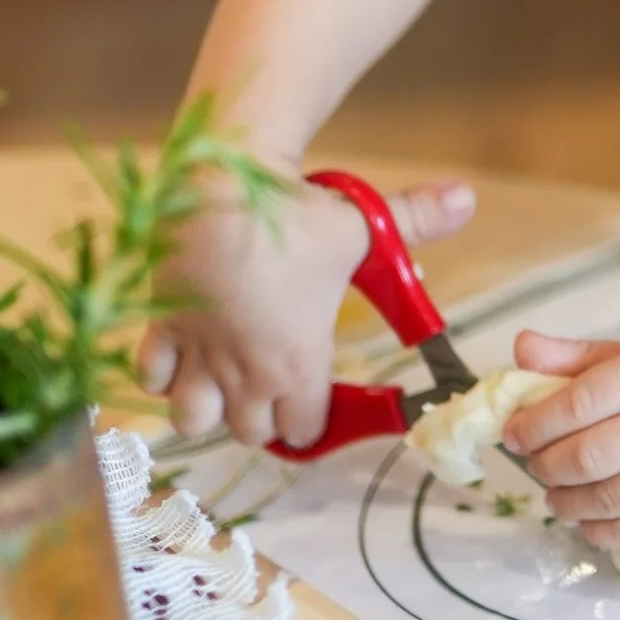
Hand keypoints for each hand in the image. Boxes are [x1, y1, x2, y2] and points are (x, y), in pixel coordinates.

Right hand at [141, 172, 475, 448]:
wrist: (219, 187)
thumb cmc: (296, 215)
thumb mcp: (365, 222)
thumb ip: (418, 219)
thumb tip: (468, 199)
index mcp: (298, 362)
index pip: (305, 428)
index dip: (314, 420)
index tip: (317, 402)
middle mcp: (246, 372)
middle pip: (250, 432)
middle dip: (262, 419)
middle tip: (273, 388)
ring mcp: (199, 354)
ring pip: (194, 420)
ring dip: (207, 409)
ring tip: (223, 381)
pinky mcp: (161, 327)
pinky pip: (151, 377)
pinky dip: (163, 374)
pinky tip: (181, 352)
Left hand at [504, 325, 619, 547]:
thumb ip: (591, 356)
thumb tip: (520, 349)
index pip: (579, 399)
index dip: (534, 421)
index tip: (513, 432)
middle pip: (586, 454)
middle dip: (544, 465)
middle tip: (533, 465)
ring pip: (606, 498)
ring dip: (566, 501)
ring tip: (557, 495)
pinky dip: (600, 530)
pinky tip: (590, 520)